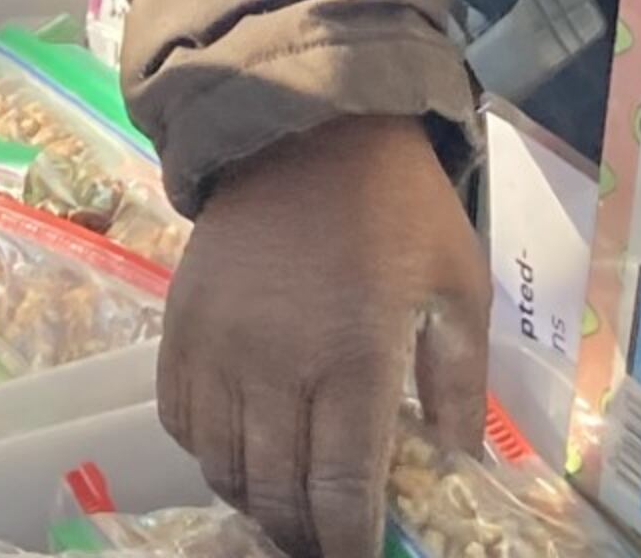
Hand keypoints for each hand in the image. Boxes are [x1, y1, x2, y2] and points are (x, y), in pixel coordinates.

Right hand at [162, 116, 486, 557]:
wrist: (307, 124)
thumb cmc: (399, 209)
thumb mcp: (457, 289)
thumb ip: (460, 389)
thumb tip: (462, 475)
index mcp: (355, 355)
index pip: (343, 493)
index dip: (350, 546)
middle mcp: (275, 363)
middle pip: (279, 495)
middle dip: (306, 535)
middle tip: (329, 537)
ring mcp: (218, 346)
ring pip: (224, 469)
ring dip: (259, 500)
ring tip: (290, 503)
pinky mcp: (178, 327)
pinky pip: (182, 423)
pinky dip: (211, 452)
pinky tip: (247, 447)